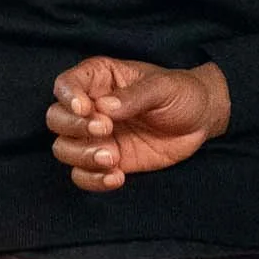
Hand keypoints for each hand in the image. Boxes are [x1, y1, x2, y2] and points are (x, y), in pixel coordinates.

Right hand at [46, 58, 229, 192]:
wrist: (201, 120)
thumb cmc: (181, 93)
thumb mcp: (163, 87)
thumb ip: (134, 96)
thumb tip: (105, 108)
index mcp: (100, 78)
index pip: (66, 84)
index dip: (68, 97)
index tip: (85, 109)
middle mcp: (91, 107)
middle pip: (56, 118)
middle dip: (74, 128)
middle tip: (105, 131)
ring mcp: (96, 137)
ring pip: (64, 149)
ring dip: (82, 156)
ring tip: (114, 158)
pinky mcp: (107, 161)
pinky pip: (82, 175)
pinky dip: (93, 180)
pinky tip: (117, 177)